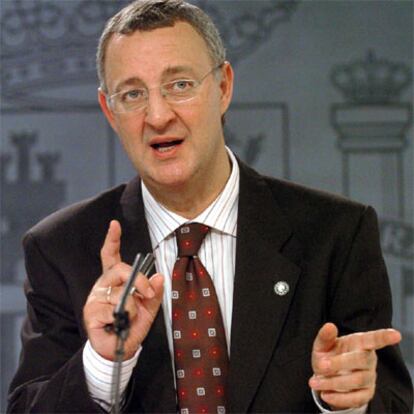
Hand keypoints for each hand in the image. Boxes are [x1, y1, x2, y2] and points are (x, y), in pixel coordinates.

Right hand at [83, 220, 163, 359]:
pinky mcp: (91, 311)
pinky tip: (117, 325)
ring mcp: (95, 297)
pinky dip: (124, 318)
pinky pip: (114, 308)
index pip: (110, 255)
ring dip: (133, 307)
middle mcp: (103, 285)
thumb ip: (153, 293)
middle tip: (147, 293)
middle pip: (120, 269)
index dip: (112, 239)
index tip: (114, 224)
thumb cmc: (132, 326)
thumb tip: (159, 275)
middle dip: (139, 280)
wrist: (119, 350)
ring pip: (121, 292)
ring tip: (129, 318)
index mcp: (115, 281)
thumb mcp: (148, 308)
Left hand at [309, 322, 400, 409]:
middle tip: (320, 365)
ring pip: (357, 380)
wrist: (325, 378)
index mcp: (359, 342)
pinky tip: (325, 394)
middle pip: (361, 359)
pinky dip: (339, 397)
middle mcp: (368, 359)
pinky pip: (355, 398)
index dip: (384, 337)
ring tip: (314, 382)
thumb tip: (329, 326)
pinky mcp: (366, 394)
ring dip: (334, 382)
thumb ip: (325, 337)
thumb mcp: (322, 345)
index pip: (374, 339)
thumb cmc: (328, 356)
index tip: (396, 335)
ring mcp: (369, 377)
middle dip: (340, 363)